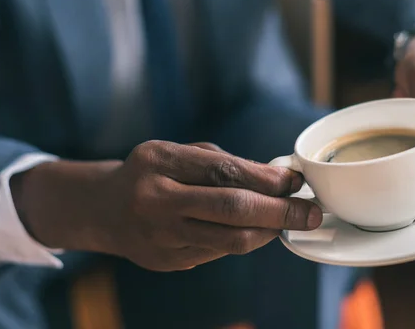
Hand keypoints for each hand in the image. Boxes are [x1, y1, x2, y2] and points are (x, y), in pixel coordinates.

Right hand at [12, 141, 321, 271]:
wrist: (103, 210)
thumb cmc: (148, 172)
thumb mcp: (175, 152)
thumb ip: (220, 162)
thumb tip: (276, 177)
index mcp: (160, 163)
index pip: (225, 171)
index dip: (267, 178)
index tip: (295, 181)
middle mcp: (157, 200)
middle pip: (232, 210)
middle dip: (280, 212)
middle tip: (311, 212)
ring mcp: (161, 237)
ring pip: (230, 241)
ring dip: (268, 232)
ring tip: (288, 223)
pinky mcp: (168, 262)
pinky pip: (217, 253)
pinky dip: (242, 242)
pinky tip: (253, 231)